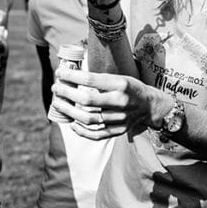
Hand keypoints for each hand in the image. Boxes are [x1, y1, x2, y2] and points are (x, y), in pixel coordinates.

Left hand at [51, 68, 174, 139]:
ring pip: (88, 118)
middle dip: (67, 93)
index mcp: (121, 84)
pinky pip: (96, 134)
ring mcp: (120, 118)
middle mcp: (121, 102)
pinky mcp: (118, 131)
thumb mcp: (120, 77)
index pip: (91, 79)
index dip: (72, 76)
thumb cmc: (131, 88)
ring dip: (69, 111)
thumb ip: (100, 79)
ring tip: (58, 103)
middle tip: (56, 88)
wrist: (151, 106)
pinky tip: (72, 123)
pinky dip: (81, 131)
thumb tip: (72, 75)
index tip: (60, 73)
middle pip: (87, 100)